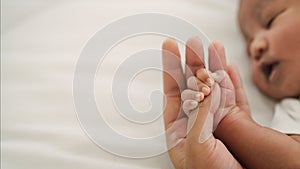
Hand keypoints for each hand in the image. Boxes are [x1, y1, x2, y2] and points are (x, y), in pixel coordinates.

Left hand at [162, 37, 243, 168]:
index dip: (170, 68)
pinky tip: (227, 69)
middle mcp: (195, 123)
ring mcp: (214, 122)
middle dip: (192, 62)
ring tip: (213, 48)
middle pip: (192, 86)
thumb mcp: (199, 147)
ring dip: (213, 67)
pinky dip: (231, 82)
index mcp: (180, 131)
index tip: (169, 47)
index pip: (173, 92)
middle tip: (192, 42)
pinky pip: (232, 98)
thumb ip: (200, 118)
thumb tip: (205, 91)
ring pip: (213, 89)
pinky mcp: (233, 125)